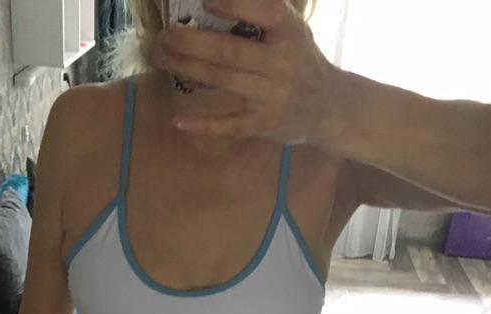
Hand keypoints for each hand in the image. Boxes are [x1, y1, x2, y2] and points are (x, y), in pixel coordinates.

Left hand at [148, 0, 341, 144]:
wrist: (328, 107)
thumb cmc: (300, 60)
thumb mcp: (292, 29)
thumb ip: (263, 11)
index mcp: (289, 33)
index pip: (263, 13)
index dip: (233, 5)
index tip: (204, 1)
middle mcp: (282, 64)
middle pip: (228, 51)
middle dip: (190, 42)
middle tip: (164, 36)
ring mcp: (271, 97)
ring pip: (222, 81)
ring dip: (186, 69)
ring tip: (161, 58)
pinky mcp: (263, 124)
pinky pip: (229, 125)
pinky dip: (203, 125)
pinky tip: (178, 120)